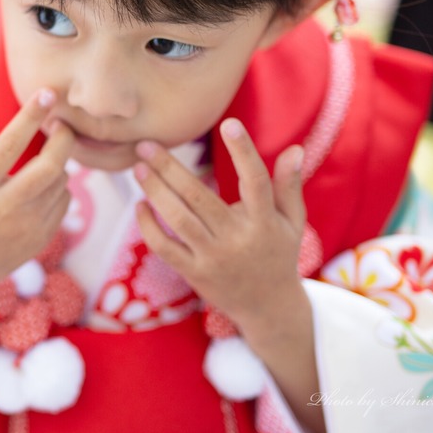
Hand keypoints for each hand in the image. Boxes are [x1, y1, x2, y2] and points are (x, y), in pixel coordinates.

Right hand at [0, 88, 74, 311]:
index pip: (8, 147)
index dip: (29, 118)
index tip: (46, 93)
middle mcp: (5, 210)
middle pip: (49, 168)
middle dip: (63, 139)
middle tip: (62, 121)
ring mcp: (27, 227)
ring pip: (60, 184)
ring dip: (61, 161)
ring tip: (52, 148)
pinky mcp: (41, 238)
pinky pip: (63, 202)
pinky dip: (61, 185)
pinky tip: (47, 178)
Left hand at [133, 118, 307, 334]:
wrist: (269, 308)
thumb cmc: (278, 253)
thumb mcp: (292, 221)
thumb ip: (289, 184)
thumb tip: (294, 148)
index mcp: (264, 222)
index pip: (256, 182)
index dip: (244, 153)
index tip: (229, 124)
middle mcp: (237, 239)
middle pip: (199, 198)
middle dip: (170, 168)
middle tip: (146, 144)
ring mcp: (213, 258)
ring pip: (177, 220)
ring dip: (155, 192)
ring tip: (139, 168)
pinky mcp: (194, 273)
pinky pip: (164, 247)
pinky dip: (148, 226)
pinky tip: (140, 204)